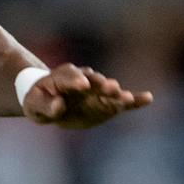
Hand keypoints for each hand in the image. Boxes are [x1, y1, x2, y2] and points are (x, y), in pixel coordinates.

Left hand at [20, 64, 152, 127]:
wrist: (49, 100)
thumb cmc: (38, 101)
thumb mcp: (35, 105)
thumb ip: (47, 106)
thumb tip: (59, 105)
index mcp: (62, 77)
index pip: (70, 77)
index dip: (76, 80)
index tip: (83, 84)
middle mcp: (83, 79)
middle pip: (94, 81)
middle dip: (102, 84)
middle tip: (111, 87)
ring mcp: (97, 90)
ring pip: (109, 91)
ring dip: (117, 94)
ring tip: (127, 98)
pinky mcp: (106, 102)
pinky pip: (121, 101)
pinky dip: (134, 101)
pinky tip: (148, 98)